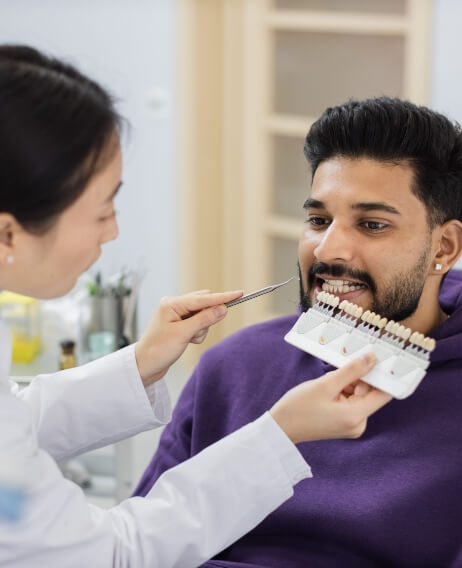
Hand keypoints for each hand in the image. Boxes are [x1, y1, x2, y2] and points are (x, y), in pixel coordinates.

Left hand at [135, 290, 242, 386]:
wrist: (145, 366)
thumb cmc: (158, 350)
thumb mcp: (183, 335)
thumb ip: (204, 320)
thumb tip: (222, 309)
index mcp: (172, 303)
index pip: (203, 298)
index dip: (222, 297)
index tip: (239, 293)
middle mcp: (174, 305)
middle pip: (204, 304)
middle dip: (208, 319)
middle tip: (198, 332)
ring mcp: (177, 314)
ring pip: (203, 315)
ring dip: (202, 328)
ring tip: (189, 340)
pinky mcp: (180, 323)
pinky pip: (198, 323)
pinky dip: (198, 333)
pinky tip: (188, 341)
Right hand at [269, 354, 391, 443]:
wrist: (281, 427)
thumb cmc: (298, 408)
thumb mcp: (325, 384)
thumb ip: (352, 371)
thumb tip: (371, 359)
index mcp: (356, 416)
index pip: (384, 394)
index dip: (384, 376)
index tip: (380, 360)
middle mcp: (358, 424)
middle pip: (370, 393)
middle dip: (357, 378)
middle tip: (339, 371)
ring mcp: (352, 425)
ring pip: (359, 395)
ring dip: (347, 384)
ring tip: (328, 384)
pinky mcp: (345, 423)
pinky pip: (351, 402)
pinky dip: (342, 391)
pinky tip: (327, 390)